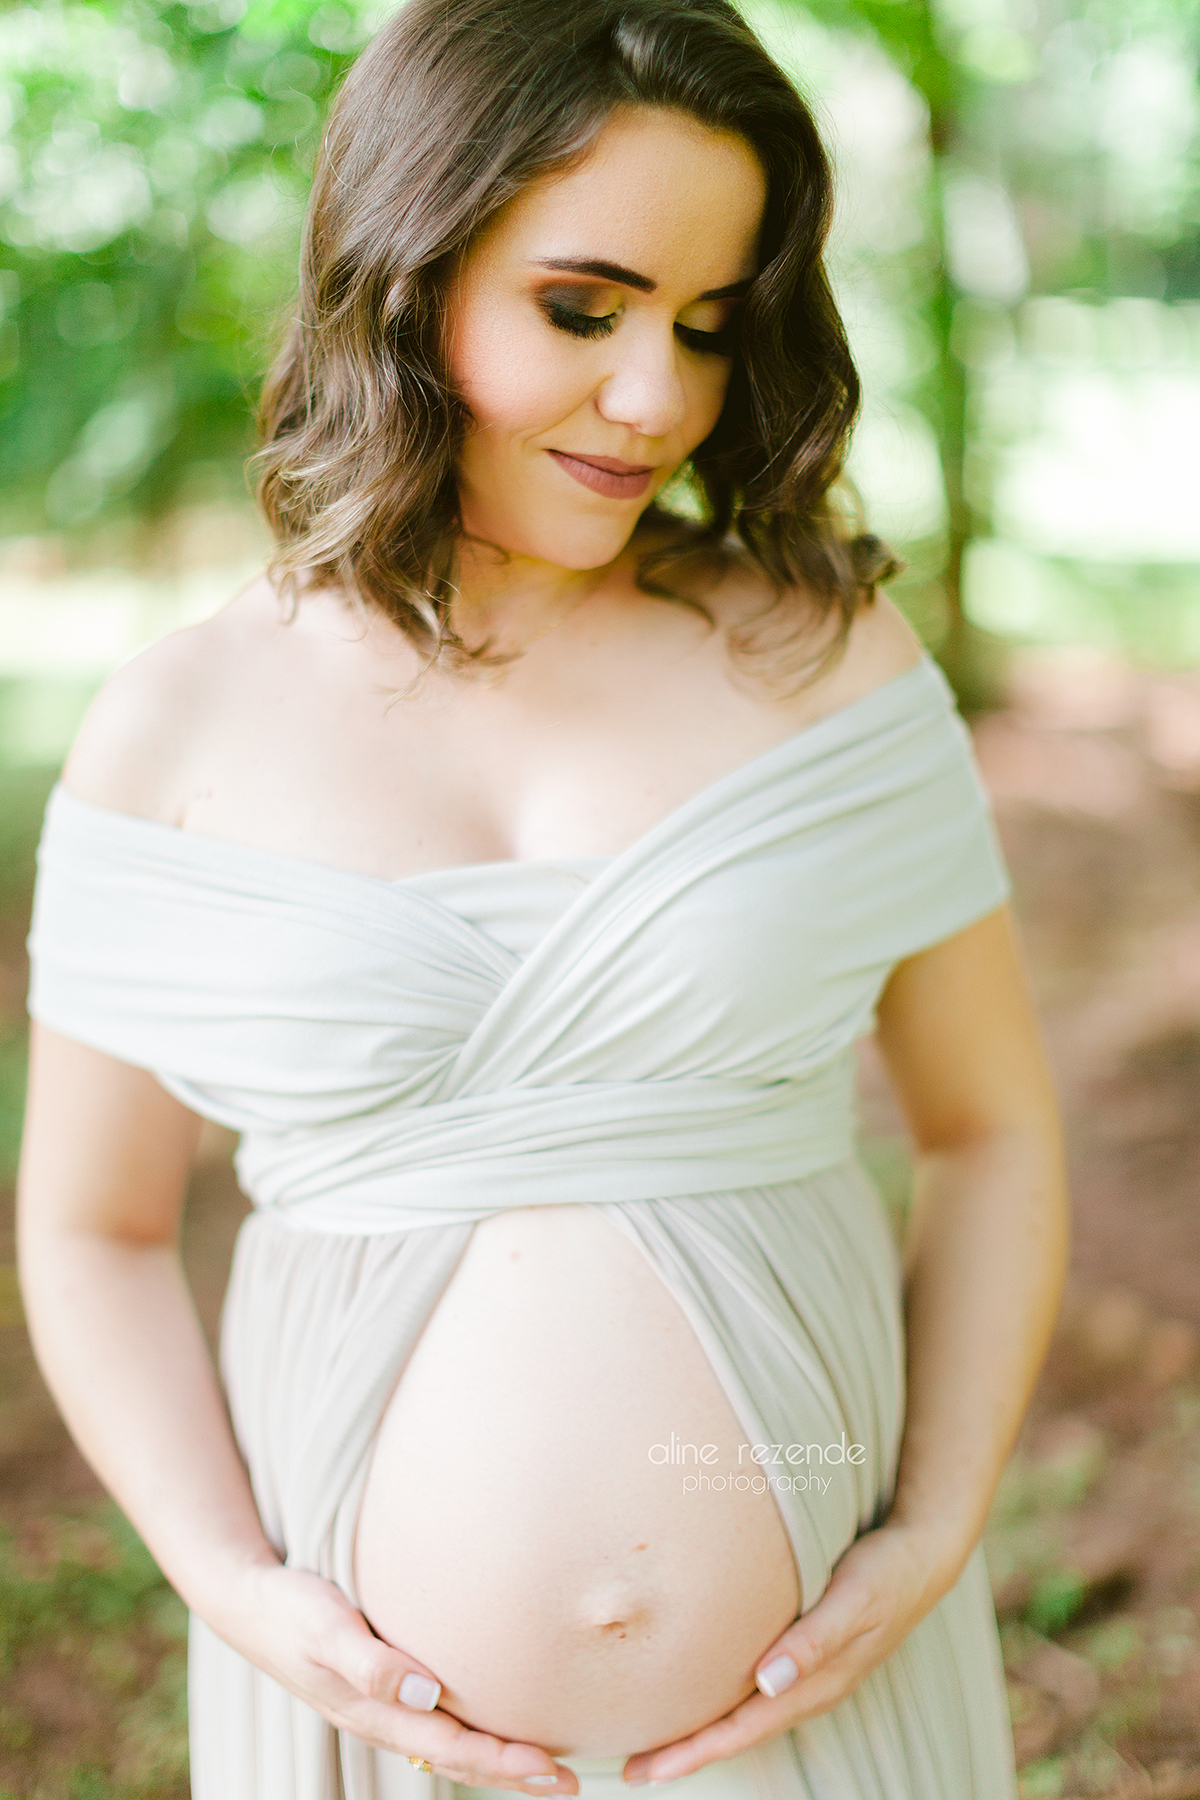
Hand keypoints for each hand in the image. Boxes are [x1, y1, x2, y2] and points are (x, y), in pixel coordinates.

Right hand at [208, 1557, 578, 1793]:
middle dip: (516, 1774)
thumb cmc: (292, 1609)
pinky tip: (496, 1725)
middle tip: (574, 1784)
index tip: (551, 1769)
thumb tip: (425, 1693)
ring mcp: (385, 1709)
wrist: (251, 1603)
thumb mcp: (326, 1628)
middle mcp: (386, 1720)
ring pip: (452, 1748)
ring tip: (550, 1769)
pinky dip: (475, 1735)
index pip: (453, 1748)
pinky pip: (438, 1725)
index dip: (503, 1762)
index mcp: (376, 1713)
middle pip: (461, 1760)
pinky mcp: (385, 1690)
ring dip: (500, 1761)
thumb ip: (371, 1663)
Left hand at [620, 1522, 957, 1786]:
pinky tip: (701, 1695)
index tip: (650, 1770)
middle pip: (738, 1732)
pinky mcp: (804, 1655)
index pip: (744, 1729)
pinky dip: (722, 1702)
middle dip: (686, 1753)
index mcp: (816, 1685)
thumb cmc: (884, 1573)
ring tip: (655, 1743)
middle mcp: (807, 1690)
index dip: (696, 1751)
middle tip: (632, 1770)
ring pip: (745, 1715)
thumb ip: (814, 1640)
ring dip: (701, 1732)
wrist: (922, 1556)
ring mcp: (806, 1676)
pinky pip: (755, 1692)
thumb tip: (768, 1683)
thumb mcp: (854, 1600)